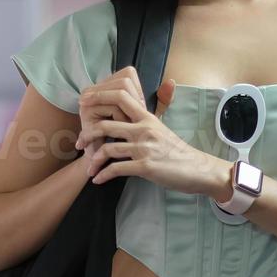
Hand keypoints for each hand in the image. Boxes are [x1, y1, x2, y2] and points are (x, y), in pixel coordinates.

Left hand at [75, 70, 230, 197]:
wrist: (197, 169)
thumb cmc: (175, 150)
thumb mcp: (160, 128)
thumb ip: (143, 119)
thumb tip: (127, 108)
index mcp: (147, 117)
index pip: (120, 96)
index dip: (99, 97)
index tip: (84, 102)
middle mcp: (144, 129)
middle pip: (106, 124)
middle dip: (87, 134)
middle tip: (79, 143)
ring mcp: (144, 148)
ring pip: (108, 149)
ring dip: (93, 160)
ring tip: (88, 168)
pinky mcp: (145, 167)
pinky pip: (116, 169)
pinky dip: (103, 175)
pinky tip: (98, 179)